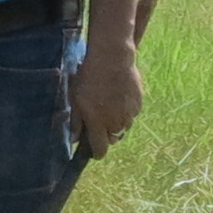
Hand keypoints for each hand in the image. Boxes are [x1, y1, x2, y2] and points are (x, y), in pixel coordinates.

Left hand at [72, 41, 143, 155]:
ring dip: (116, 123)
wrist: (112, 59)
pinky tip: (118, 97)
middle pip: (112, 139)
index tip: (93, 150)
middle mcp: (116, 123)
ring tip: (108, 105)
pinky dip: (125, 112)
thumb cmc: (89, 78)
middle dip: (105, 134)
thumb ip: (75, 122)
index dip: (96, 153)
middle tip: (98, 120)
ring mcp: (129, 114)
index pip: (100, 150)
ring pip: (123, 127)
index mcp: (98, 124)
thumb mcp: (75, 99)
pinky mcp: (138, 104)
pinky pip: (131, 115)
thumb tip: (74, 140)